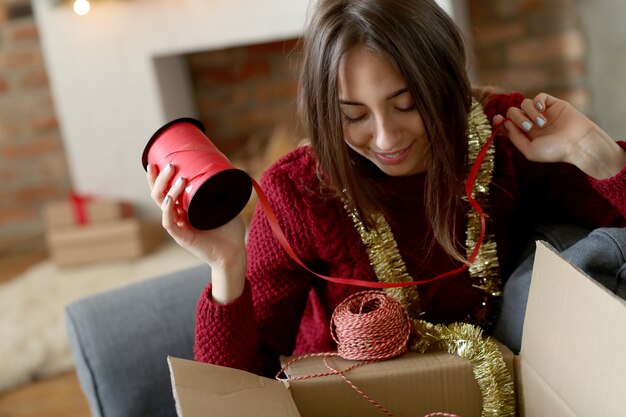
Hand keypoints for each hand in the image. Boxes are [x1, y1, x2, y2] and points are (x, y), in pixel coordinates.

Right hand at [147, 163, 246, 302]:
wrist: (234, 253)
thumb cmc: (230, 230)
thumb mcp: (226, 205)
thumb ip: (223, 190)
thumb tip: (226, 169)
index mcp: (184, 208)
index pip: (165, 189)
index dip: (159, 176)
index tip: (161, 160)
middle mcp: (177, 215)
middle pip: (159, 194)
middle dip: (160, 178)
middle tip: (171, 165)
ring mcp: (178, 226)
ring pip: (162, 204)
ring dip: (167, 189)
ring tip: (178, 177)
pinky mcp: (182, 237)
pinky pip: (169, 222)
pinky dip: (167, 210)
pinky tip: (170, 199)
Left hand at [493, 93, 625, 178]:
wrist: (578, 143)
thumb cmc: (555, 151)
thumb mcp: (529, 150)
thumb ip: (515, 138)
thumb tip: (505, 124)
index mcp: (525, 135)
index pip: (507, 124)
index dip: (500, 121)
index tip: (497, 119)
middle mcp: (532, 123)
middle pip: (513, 112)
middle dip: (516, 118)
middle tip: (528, 127)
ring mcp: (543, 113)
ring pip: (524, 103)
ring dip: (529, 113)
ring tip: (541, 123)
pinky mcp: (554, 104)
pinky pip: (539, 97)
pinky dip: (538, 102)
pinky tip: (543, 110)